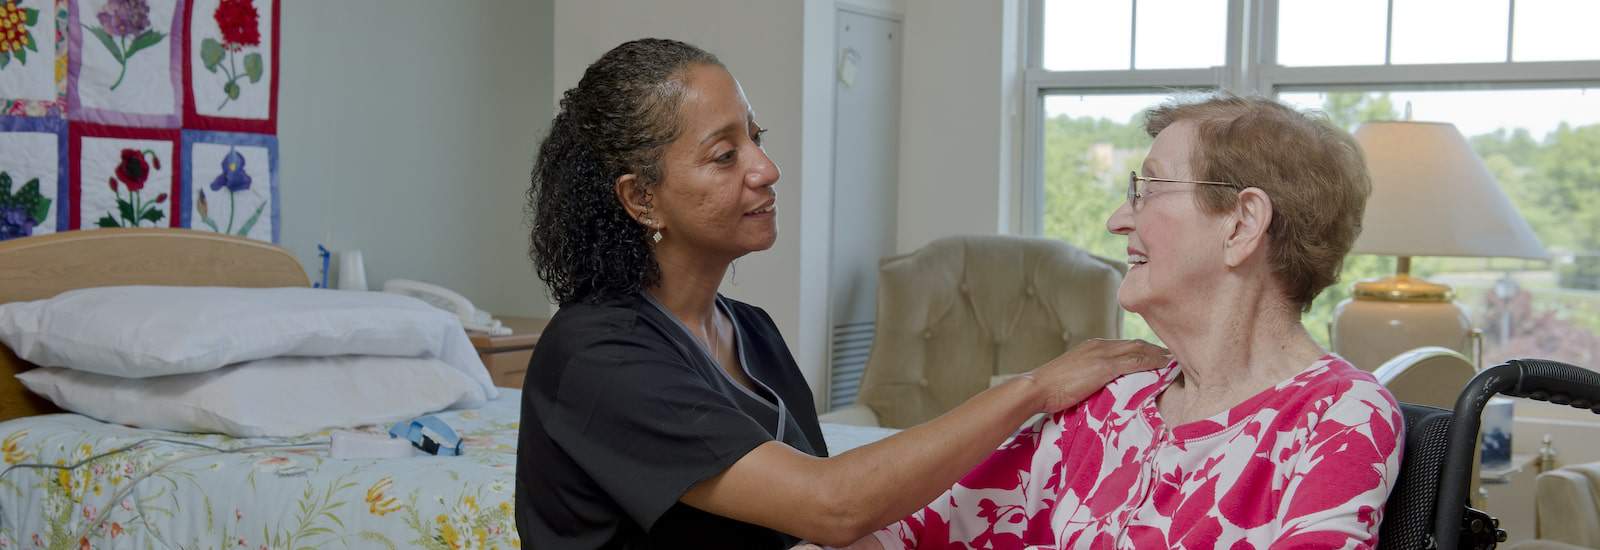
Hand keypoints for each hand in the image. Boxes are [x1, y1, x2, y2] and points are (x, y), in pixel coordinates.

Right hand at [1026, 338, 1168, 412]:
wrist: (1036, 388)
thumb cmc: (1050, 390)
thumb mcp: (1075, 380)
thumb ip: (1091, 379)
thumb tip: (1102, 390)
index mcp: (1093, 348)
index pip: (1126, 347)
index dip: (1145, 352)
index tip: (1161, 360)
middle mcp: (1100, 345)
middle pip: (1136, 345)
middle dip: (1156, 351)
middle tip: (1177, 360)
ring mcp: (1102, 354)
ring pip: (1139, 350)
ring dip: (1159, 355)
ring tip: (1177, 363)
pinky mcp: (1104, 365)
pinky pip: (1135, 361)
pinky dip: (1153, 362)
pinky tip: (1166, 368)